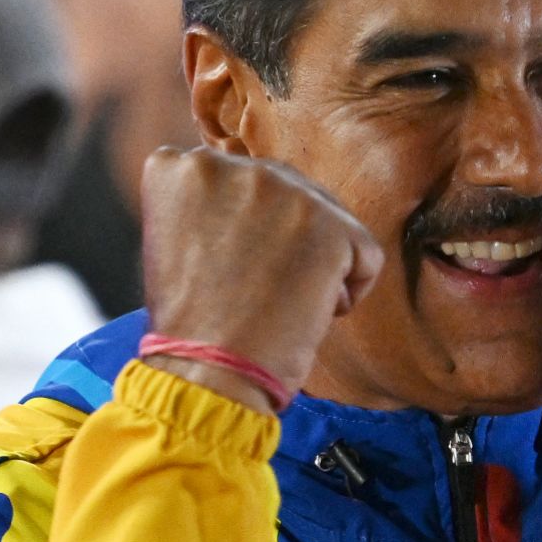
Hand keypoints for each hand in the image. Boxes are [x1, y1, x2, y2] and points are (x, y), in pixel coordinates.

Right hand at [140, 147, 382, 412]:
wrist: (206, 374)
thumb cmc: (192, 322)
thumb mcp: (178, 238)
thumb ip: (214, 200)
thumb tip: (262, 191)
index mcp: (183, 169)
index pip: (239, 180)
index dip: (242, 230)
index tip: (223, 266)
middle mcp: (232, 167)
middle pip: (289, 192)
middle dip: (283, 240)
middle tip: (252, 289)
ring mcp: (284, 191)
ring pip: (327, 220)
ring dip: (312, 262)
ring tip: (273, 300)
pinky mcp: (331, 225)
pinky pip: (364, 254)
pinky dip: (347, 290)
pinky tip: (306, 312)